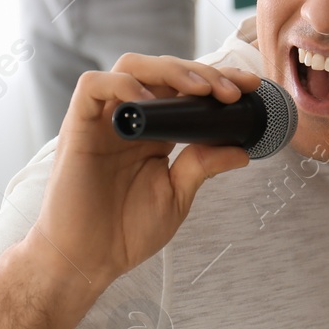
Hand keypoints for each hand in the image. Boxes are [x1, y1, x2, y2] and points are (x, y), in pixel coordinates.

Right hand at [20, 54, 261, 323]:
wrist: (87, 261)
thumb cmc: (126, 232)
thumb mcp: (176, 196)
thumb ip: (202, 166)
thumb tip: (242, 149)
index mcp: (156, 132)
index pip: (186, 91)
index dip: (217, 82)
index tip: (251, 88)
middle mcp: (131, 119)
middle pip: (163, 71)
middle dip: (202, 72)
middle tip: (232, 91)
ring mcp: (104, 120)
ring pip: (131, 66)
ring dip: (169, 70)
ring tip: (201, 90)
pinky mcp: (77, 126)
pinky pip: (93, 86)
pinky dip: (123, 84)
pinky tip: (151, 101)